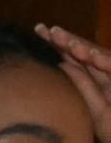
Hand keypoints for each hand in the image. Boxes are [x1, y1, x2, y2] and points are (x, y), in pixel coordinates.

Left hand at [35, 23, 110, 142]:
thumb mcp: (96, 113)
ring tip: (70, 45)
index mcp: (94, 82)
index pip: (74, 58)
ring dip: (87, 50)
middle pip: (87, 53)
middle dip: (70, 40)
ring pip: (103, 57)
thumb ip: (84, 86)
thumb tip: (62, 63)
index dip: (58, 43)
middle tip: (52, 31)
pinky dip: (107, 62)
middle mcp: (106, 76)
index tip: (39, 30)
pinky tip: (93, 57)